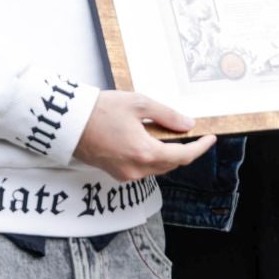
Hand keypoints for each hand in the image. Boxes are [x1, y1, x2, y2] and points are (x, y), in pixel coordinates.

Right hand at [73, 91, 215, 181]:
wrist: (68, 123)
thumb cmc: (100, 110)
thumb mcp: (138, 104)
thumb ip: (166, 116)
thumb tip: (187, 124)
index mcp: (144, 152)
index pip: (183, 156)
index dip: (200, 148)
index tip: (210, 138)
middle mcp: (136, 169)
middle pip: (171, 164)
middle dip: (184, 151)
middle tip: (191, 134)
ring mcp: (125, 174)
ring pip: (157, 168)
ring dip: (167, 155)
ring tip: (168, 135)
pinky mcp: (115, 173)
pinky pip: (142, 169)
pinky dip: (151, 157)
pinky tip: (148, 141)